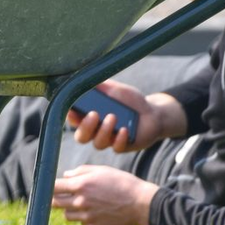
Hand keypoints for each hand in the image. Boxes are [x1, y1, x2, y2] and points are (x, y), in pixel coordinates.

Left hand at [52, 165, 157, 224]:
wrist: (142, 204)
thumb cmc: (123, 183)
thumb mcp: (102, 171)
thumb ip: (80, 172)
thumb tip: (65, 176)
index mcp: (81, 186)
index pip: (53, 187)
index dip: (48, 186)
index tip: (47, 186)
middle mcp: (81, 202)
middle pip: (55, 203)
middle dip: (56, 198)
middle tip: (63, 196)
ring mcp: (87, 217)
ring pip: (67, 215)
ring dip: (71, 209)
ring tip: (86, 203)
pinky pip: (82, 223)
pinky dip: (86, 218)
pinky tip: (99, 212)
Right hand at [66, 80, 185, 153]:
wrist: (152, 112)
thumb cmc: (130, 100)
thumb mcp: (114, 89)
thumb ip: (99, 85)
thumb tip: (83, 77)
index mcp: (90, 117)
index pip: (74, 120)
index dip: (71, 117)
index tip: (73, 109)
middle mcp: (96, 131)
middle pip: (81, 137)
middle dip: (85, 127)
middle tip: (94, 114)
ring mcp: (109, 140)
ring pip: (98, 143)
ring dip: (104, 131)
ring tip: (113, 117)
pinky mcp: (123, 146)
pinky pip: (116, 148)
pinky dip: (119, 139)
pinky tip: (125, 130)